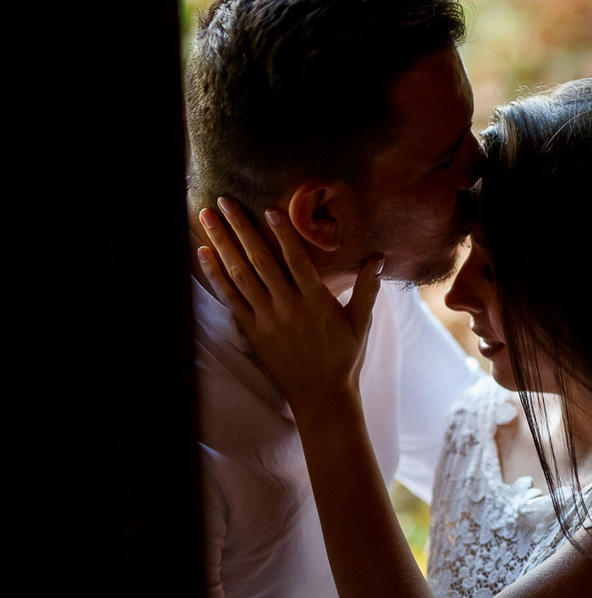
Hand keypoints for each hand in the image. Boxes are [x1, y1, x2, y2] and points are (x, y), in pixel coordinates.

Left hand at [197, 197, 383, 411]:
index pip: (297, 260)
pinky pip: (230, 298)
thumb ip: (367, 289)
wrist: (321, 396)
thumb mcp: (361, 323)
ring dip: (222, 244)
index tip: (269, 209)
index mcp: (316, 302)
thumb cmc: (344, 358)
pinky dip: (215, 275)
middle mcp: (288, 307)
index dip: (283, 234)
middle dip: (240, 228)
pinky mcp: (252, 331)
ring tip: (207, 218)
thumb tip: (379, 258)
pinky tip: (205, 254)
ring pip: (240, 274)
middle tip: (223, 201)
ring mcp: (267, 319)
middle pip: (260, 260)